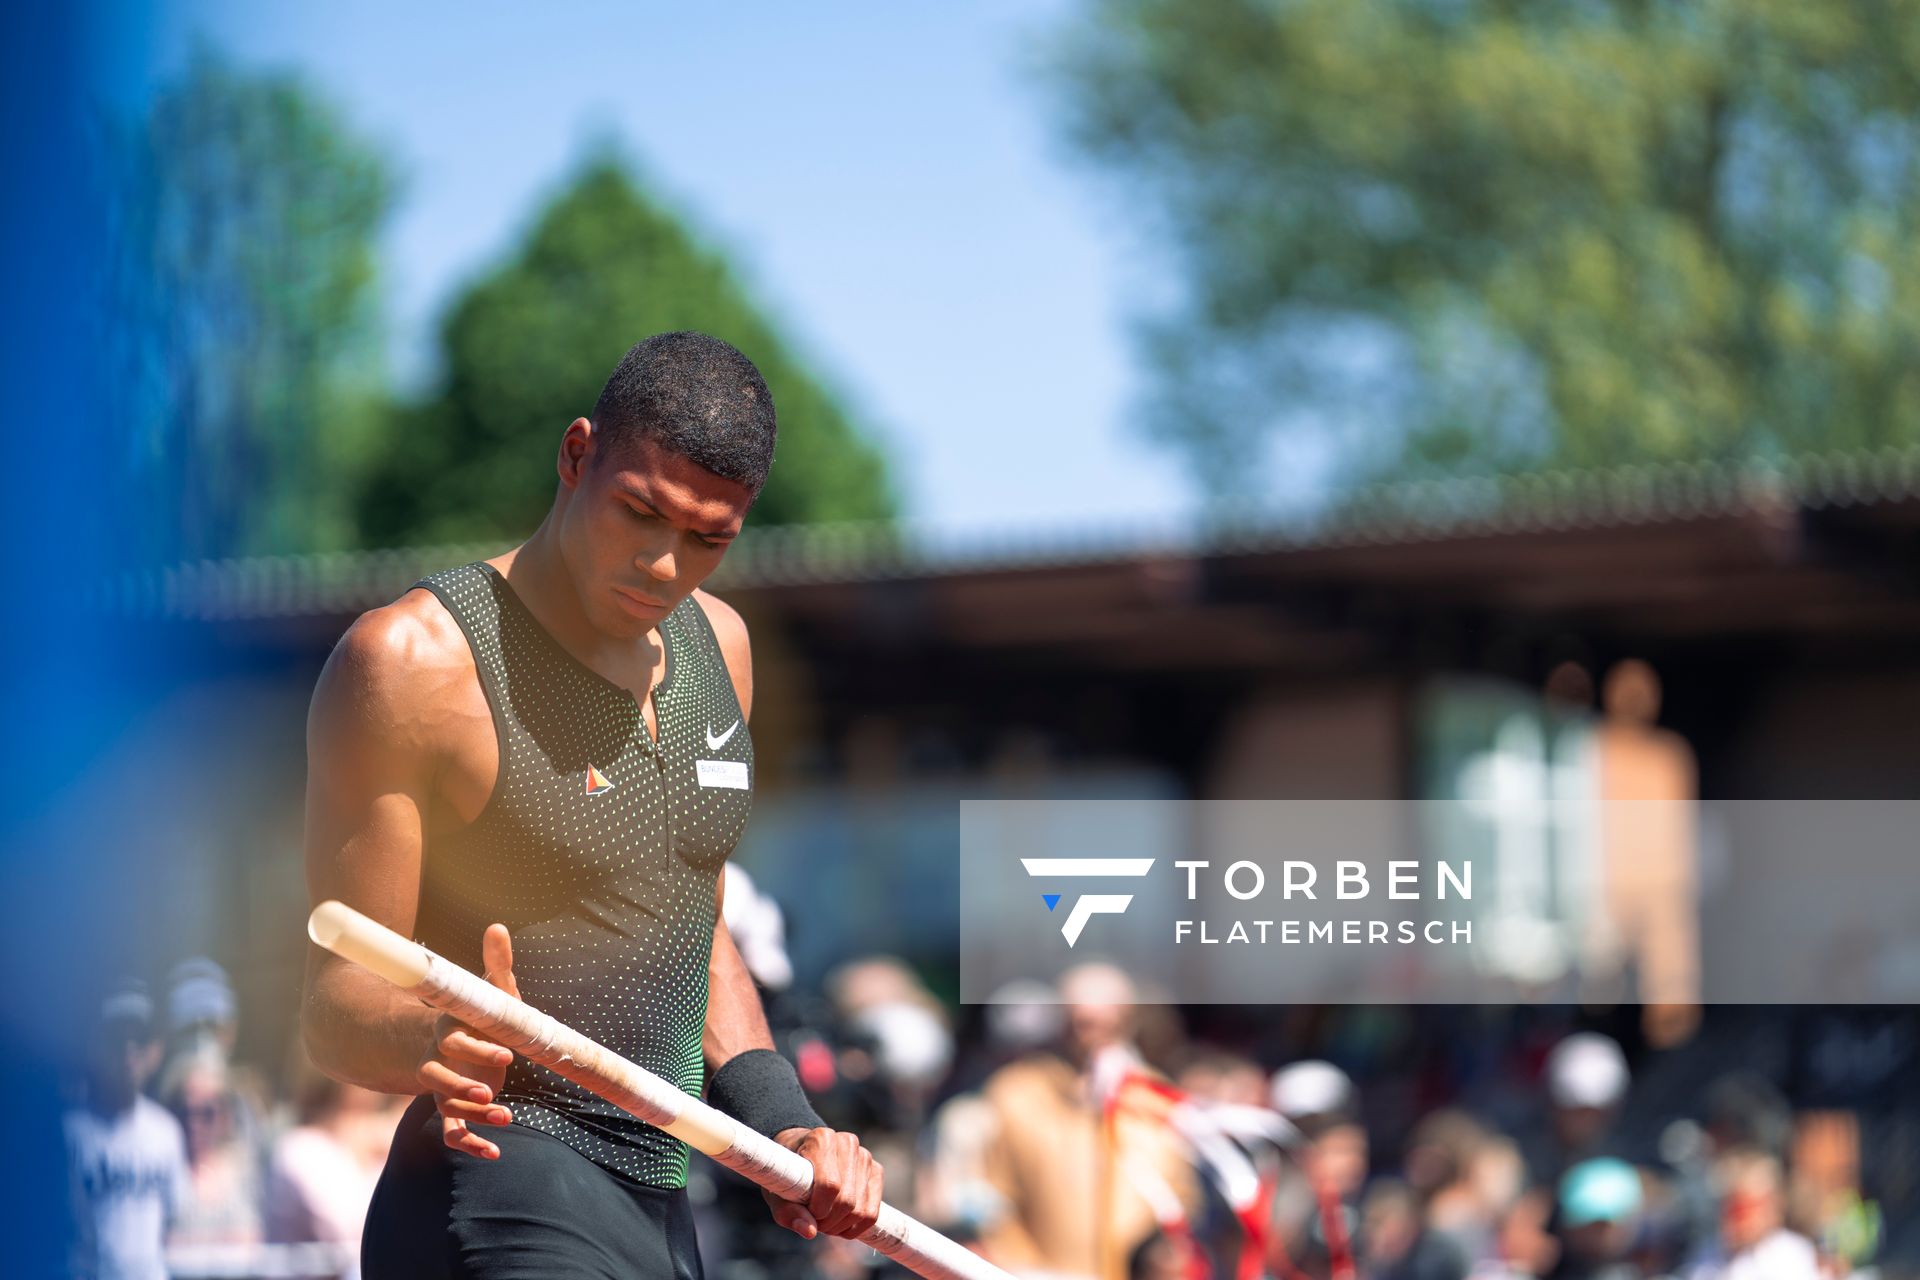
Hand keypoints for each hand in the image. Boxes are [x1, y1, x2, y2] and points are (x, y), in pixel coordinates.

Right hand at [414, 923, 519, 1158]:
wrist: (447, 1042)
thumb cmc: (475, 1014)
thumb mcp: (485, 992)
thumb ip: (494, 965)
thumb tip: (498, 927)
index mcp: (448, 1031)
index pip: (455, 1040)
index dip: (477, 1047)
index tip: (506, 1052)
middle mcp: (440, 1060)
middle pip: (438, 1077)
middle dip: (463, 1086)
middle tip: (492, 1093)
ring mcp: (444, 1087)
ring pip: (446, 1106)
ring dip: (472, 1115)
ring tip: (506, 1118)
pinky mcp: (453, 1107)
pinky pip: (453, 1132)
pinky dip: (472, 1143)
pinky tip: (495, 1153)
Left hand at [762, 1126, 883, 1241]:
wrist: (801, 1154)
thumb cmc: (787, 1173)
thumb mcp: (778, 1192)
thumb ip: (788, 1212)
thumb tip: (810, 1232)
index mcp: (822, 1139)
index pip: (830, 1185)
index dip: (818, 1209)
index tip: (807, 1213)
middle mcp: (847, 1142)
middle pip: (847, 1201)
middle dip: (828, 1221)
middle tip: (814, 1220)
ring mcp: (865, 1156)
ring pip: (861, 1210)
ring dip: (840, 1226)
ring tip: (825, 1220)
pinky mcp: (876, 1170)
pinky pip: (872, 1214)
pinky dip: (855, 1227)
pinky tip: (840, 1222)